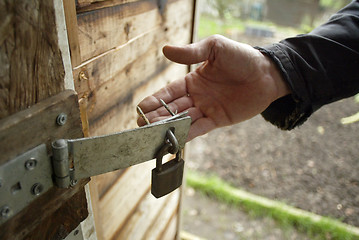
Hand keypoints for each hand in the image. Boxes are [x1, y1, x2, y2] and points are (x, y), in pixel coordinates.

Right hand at [137, 35, 289, 140]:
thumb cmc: (241, 57)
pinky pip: (200, 128)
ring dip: (167, 128)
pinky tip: (174, 139)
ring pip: (183, 120)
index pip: (169, 92)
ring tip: (151, 135)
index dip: (154, 100)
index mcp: (193, 80)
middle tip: (141, 126)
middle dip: (156, 117)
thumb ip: (192, 52)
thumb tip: (166, 50)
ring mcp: (207, 109)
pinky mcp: (218, 120)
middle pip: (172, 109)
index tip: (140, 109)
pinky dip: (187, 134)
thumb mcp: (215, 48)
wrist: (267, 73)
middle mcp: (197, 96)